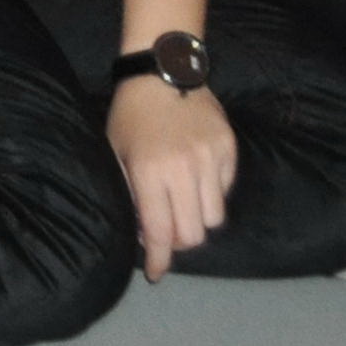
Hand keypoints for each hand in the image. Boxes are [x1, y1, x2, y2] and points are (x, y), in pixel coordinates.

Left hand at [106, 76, 236, 278]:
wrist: (163, 72)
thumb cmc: (131, 116)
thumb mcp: (116, 154)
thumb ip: (129, 196)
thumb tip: (146, 236)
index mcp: (149, 173)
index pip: (160, 233)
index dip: (159, 260)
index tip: (156, 273)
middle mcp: (183, 170)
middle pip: (191, 234)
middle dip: (178, 241)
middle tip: (167, 230)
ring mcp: (210, 159)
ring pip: (213, 218)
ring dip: (197, 220)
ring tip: (183, 205)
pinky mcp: (229, 148)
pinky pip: (226, 191)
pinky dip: (212, 194)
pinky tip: (196, 178)